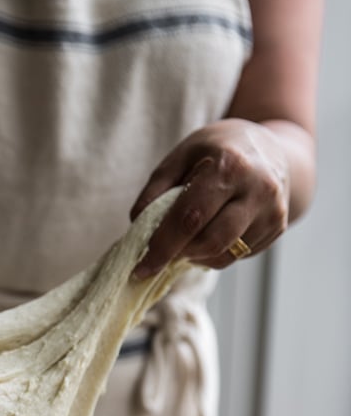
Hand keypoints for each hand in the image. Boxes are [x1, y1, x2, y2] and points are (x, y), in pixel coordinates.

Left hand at [130, 119, 290, 276]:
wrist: (273, 146)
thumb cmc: (219, 150)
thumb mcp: (183, 155)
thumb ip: (156, 189)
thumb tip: (137, 225)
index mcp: (229, 166)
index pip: (190, 218)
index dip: (162, 247)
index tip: (140, 269)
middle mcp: (257, 189)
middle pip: (211, 242)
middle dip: (180, 255)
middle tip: (161, 256)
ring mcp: (272, 211)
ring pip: (226, 255)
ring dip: (198, 256)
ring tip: (187, 240)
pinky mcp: (278, 227)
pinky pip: (239, 255)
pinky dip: (217, 252)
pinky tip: (212, 232)